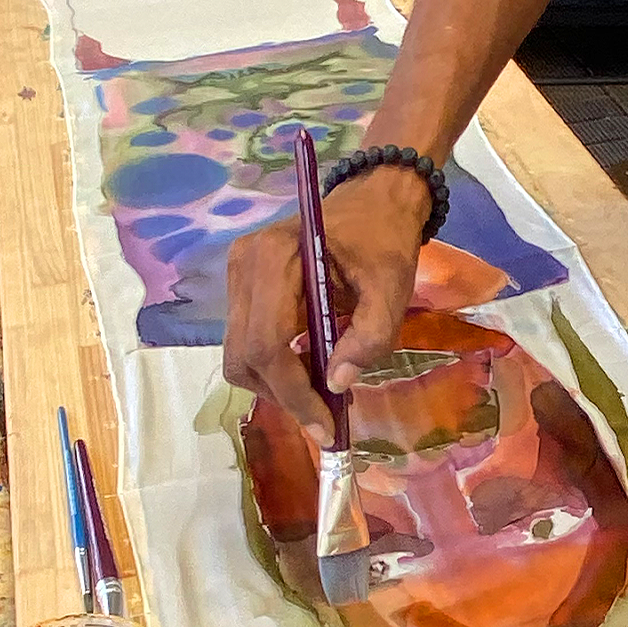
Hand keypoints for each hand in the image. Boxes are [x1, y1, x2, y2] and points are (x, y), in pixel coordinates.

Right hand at [223, 165, 430, 444]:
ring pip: (238, 356)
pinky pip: (244, 341)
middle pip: (243, 357)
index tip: (325, 426)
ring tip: (318, 386)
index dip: (293, 393)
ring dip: (276, 383)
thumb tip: (338, 384)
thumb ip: (371, 337)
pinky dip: (273, 365)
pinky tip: (307, 363)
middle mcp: (243, 267)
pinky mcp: (239, 286)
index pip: (266, 344)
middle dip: (283, 394)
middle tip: (324, 413)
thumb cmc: (384, 240)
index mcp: (276, 259)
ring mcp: (236, 276)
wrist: (372, 200)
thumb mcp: (392, 288)